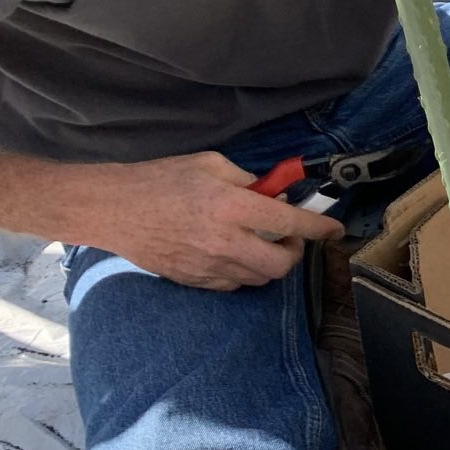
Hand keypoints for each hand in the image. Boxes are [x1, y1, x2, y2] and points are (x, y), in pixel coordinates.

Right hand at [64, 152, 344, 291]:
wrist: (113, 208)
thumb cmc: (160, 179)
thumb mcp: (211, 164)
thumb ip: (248, 181)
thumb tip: (275, 196)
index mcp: (231, 207)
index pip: (290, 221)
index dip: (320, 227)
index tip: (336, 230)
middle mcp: (224, 241)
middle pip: (281, 264)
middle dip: (296, 252)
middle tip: (290, 236)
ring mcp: (207, 266)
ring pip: (259, 278)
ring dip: (271, 264)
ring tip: (262, 243)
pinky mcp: (192, 280)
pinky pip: (233, 285)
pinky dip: (244, 272)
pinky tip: (235, 254)